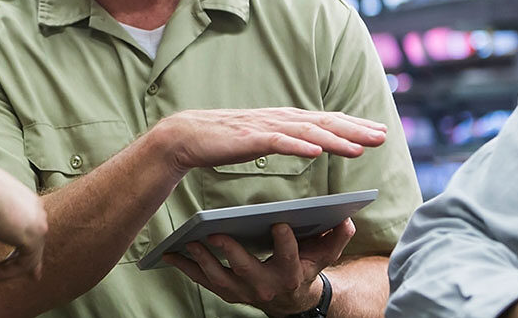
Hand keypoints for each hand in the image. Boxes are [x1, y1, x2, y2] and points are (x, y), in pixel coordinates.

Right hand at [0, 158, 48, 283]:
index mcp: (22, 197)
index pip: (29, 224)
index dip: (25, 244)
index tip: (28, 264)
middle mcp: (34, 207)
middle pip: (36, 240)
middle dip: (29, 261)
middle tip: (30, 277)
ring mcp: (37, 221)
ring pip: (28, 255)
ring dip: (5, 269)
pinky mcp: (34, 236)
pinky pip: (24, 264)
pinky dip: (3, 272)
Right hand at [153, 107, 387, 173]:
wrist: (187, 135)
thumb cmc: (224, 139)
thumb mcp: (263, 138)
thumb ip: (287, 138)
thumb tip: (313, 143)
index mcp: (285, 120)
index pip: (326, 121)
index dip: (354, 126)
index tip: (378, 132)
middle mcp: (280, 119)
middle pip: (325, 123)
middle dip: (356, 129)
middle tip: (383, 136)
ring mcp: (266, 127)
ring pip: (308, 132)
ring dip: (336, 139)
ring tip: (360, 147)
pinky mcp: (250, 138)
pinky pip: (279, 142)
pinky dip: (299, 145)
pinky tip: (317, 151)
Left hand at [164, 220, 354, 316]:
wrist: (291, 300)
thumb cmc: (306, 268)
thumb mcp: (325, 254)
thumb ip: (336, 237)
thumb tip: (346, 218)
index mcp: (290, 275)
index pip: (289, 258)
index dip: (285, 242)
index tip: (281, 223)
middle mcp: (265, 287)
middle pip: (246, 270)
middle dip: (231, 253)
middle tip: (217, 233)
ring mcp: (243, 292)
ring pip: (219, 279)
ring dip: (202, 261)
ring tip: (189, 241)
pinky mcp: (226, 292)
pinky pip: (203, 281)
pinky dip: (186, 268)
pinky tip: (171, 253)